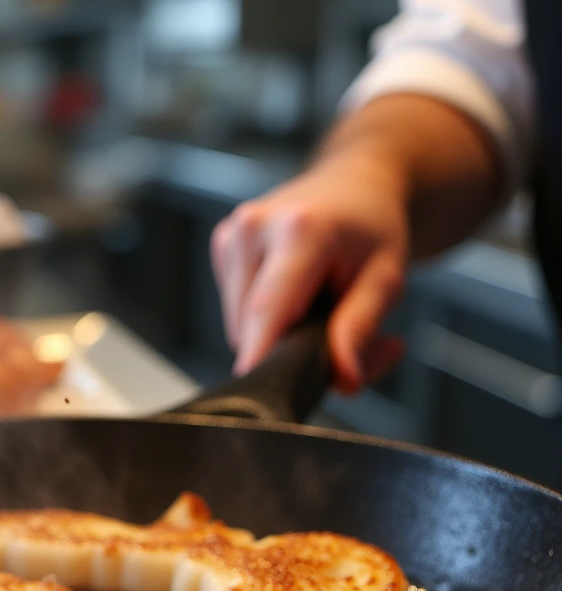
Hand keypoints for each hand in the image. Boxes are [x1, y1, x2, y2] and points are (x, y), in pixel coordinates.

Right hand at [211, 153, 409, 392]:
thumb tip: (343, 377)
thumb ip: (361, 329)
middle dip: (286, 349)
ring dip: (272, 335)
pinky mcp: (222, 246)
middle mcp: (255, 226)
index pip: (267, 311)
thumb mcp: (386, 279)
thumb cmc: (372, 227)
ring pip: (239, 324)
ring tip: (312, 310)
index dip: (261, 357)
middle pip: (251, 325)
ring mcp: (232, 234)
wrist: (356, 183)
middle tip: (331, 338)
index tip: (258, 389)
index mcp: (299, 229)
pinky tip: (290, 296)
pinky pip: (234, 310)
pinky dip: (260, 317)